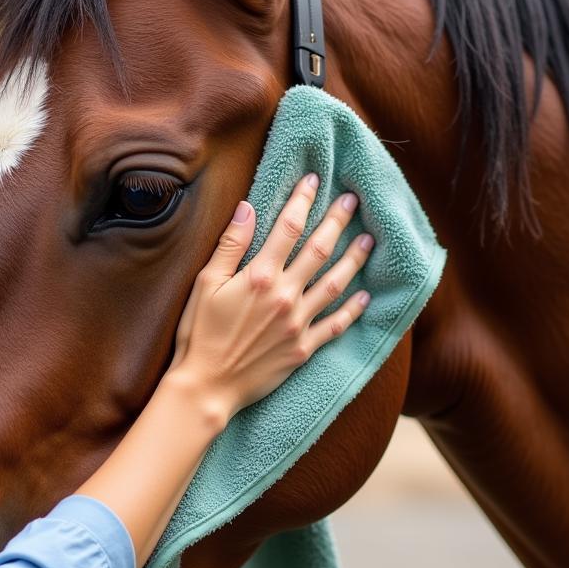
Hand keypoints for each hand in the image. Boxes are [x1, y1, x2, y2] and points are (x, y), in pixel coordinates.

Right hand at [167, 173, 373, 423]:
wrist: (207, 386)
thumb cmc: (199, 334)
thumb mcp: (205, 284)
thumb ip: (230, 245)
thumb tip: (247, 207)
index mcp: (259, 276)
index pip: (288, 228)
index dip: (303, 200)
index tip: (315, 180)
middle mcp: (284, 296)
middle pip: (319, 250)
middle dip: (338, 222)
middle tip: (353, 201)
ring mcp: (298, 323)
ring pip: (335, 284)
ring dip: (354, 259)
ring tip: (369, 240)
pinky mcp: (303, 349)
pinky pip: (336, 326)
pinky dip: (352, 310)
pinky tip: (365, 296)